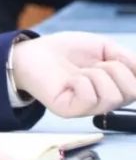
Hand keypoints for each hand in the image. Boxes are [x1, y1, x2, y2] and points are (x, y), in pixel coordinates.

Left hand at [10, 32, 135, 116]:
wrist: (34, 51)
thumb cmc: (68, 50)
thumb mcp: (105, 48)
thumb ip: (129, 60)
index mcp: (116, 88)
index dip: (134, 69)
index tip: (118, 58)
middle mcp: (105, 102)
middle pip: (132, 93)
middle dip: (116, 68)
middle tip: (96, 63)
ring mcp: (87, 108)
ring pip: (112, 96)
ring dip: (96, 74)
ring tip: (80, 71)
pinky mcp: (70, 110)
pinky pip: (90, 96)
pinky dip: (81, 80)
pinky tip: (69, 79)